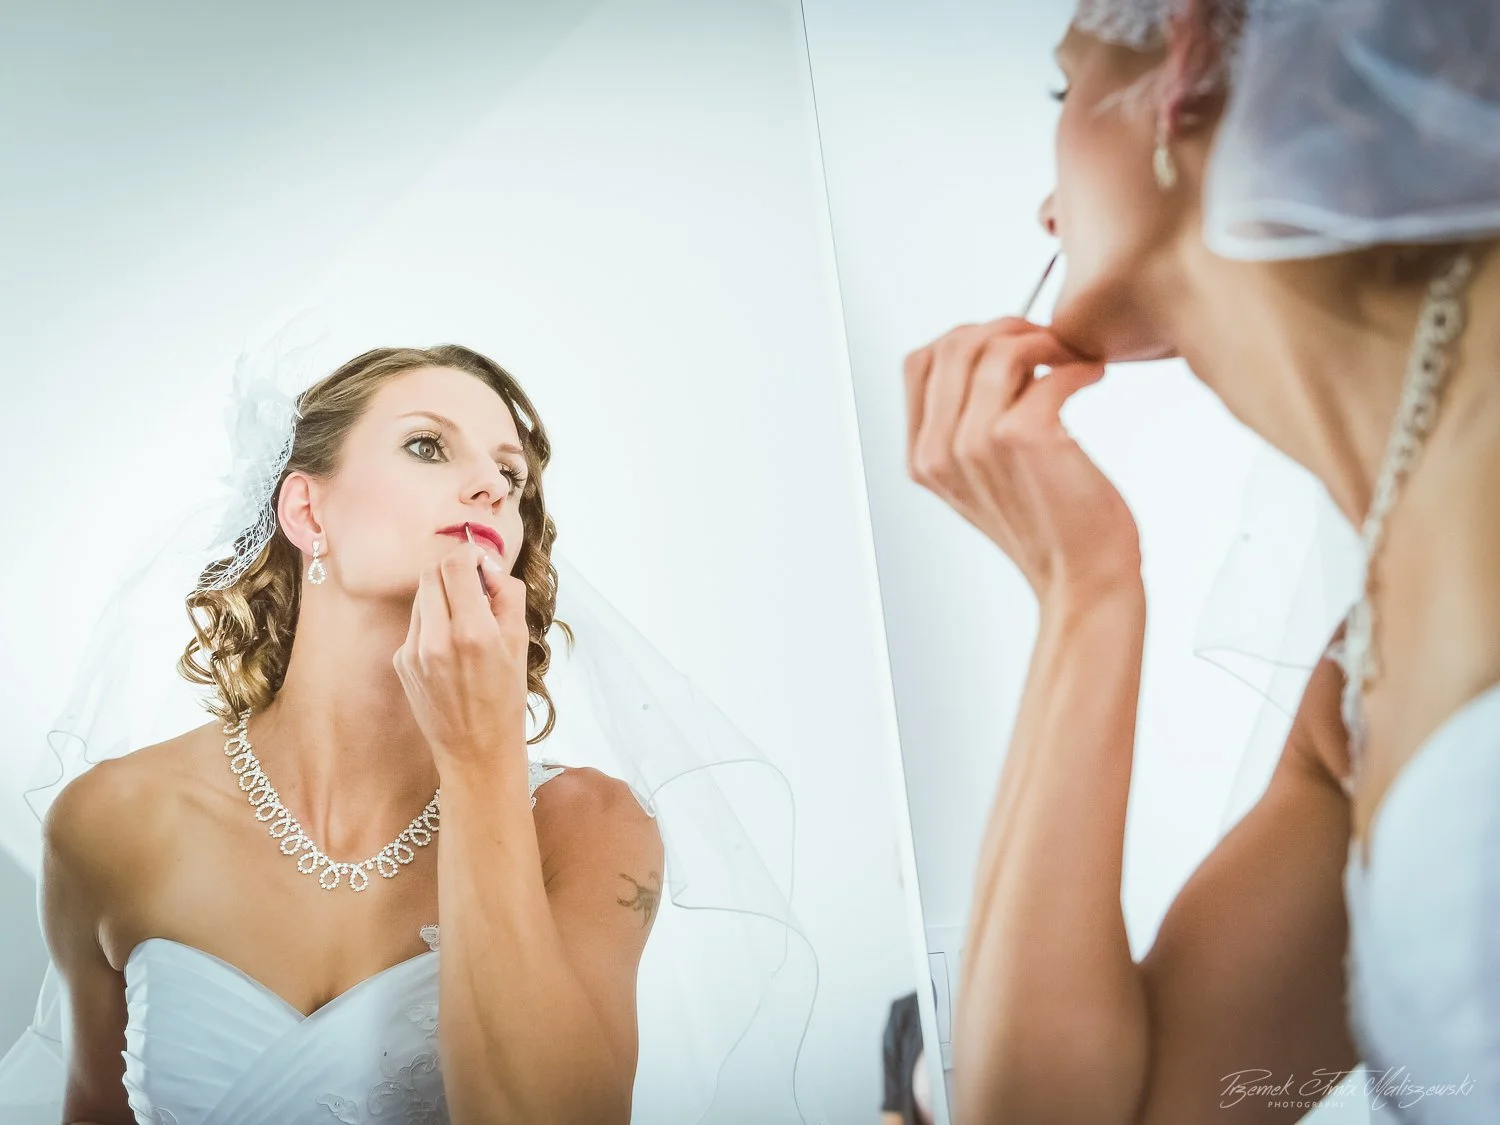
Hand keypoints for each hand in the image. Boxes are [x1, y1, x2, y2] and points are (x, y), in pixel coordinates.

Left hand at [393, 540, 530, 776]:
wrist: (476, 750)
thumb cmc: (506, 698)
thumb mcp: (520, 643)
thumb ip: (507, 595)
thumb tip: (488, 567)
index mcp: (473, 632)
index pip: (456, 565)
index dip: (470, 555)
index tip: (482, 566)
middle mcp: (437, 639)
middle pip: (431, 573)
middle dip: (454, 572)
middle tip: (474, 587)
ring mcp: (413, 652)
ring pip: (421, 596)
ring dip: (442, 596)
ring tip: (464, 620)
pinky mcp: (401, 663)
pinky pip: (415, 624)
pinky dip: (432, 622)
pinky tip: (449, 647)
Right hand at [904, 317, 1140, 603]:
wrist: (1083, 579)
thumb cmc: (1048, 527)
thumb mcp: (984, 478)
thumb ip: (966, 425)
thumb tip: (989, 351)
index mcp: (923, 458)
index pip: (920, 362)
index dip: (965, 338)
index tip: (1007, 344)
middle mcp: (940, 451)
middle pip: (954, 345)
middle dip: (1005, 328)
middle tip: (1047, 341)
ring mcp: (977, 444)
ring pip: (997, 350)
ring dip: (1043, 341)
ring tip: (1070, 357)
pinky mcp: (1024, 438)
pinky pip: (1048, 371)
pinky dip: (1076, 365)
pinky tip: (1091, 376)